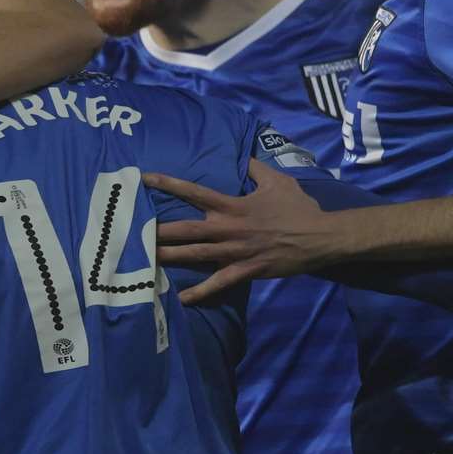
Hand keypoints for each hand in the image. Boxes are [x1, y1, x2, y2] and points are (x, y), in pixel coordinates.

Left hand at [145, 159, 342, 302]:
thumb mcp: (277, 180)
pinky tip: (181, 299)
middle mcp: (229, 228)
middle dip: (159, 231)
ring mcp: (236, 251)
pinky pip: (218, 283)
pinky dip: (200, 292)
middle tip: (132, 232)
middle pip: (186, 229)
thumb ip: (255, 168)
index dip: (170, 183)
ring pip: (196, 255)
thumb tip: (245, 155)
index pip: (195, 191)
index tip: (146, 177)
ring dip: (170, 258)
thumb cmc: (299, 207)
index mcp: (233, 205)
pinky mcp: (246, 270)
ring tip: (145, 260)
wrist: (320, 236)